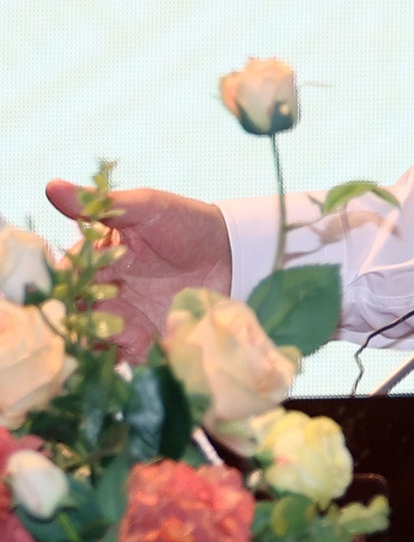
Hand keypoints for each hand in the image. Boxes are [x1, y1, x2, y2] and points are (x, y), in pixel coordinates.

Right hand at [44, 180, 232, 359]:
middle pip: (76, 312)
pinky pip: (123, 355)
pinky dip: (122, 356)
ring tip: (115, 334)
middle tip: (89, 318)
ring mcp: (124, 319)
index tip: (70, 288)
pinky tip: (133, 349)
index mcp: (98, 262)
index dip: (63, 284)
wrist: (234, 252)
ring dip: (97, 339)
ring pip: (94, 337)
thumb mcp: (148, 207)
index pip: (68, 276)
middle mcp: (104, 294)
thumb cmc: (188, 223)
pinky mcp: (146, 339)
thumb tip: (52, 186)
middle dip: (77, 317)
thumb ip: (101, 203)